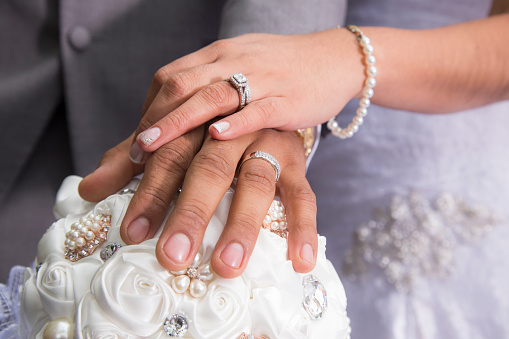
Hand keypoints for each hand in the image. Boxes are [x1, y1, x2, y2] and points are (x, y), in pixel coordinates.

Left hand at [79, 128, 316, 277]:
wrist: (279, 78)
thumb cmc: (216, 118)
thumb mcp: (176, 131)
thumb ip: (136, 157)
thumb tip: (88, 189)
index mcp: (196, 113)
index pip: (169, 151)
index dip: (150, 189)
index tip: (133, 231)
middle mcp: (233, 123)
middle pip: (208, 165)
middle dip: (190, 211)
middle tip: (172, 255)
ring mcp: (268, 138)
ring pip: (255, 179)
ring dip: (242, 223)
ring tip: (226, 264)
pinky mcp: (297, 156)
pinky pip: (302, 193)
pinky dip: (301, 226)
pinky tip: (298, 260)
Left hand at [128, 28, 363, 159]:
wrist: (333, 58)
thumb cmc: (281, 71)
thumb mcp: (239, 72)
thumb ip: (209, 91)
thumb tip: (175, 122)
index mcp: (217, 56)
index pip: (171, 78)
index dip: (149, 109)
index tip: (136, 141)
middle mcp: (232, 62)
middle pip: (182, 85)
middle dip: (153, 119)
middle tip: (134, 152)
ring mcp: (259, 79)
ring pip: (212, 96)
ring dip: (178, 122)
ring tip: (153, 147)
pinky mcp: (286, 98)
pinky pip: (258, 108)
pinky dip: (236, 122)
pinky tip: (217, 136)